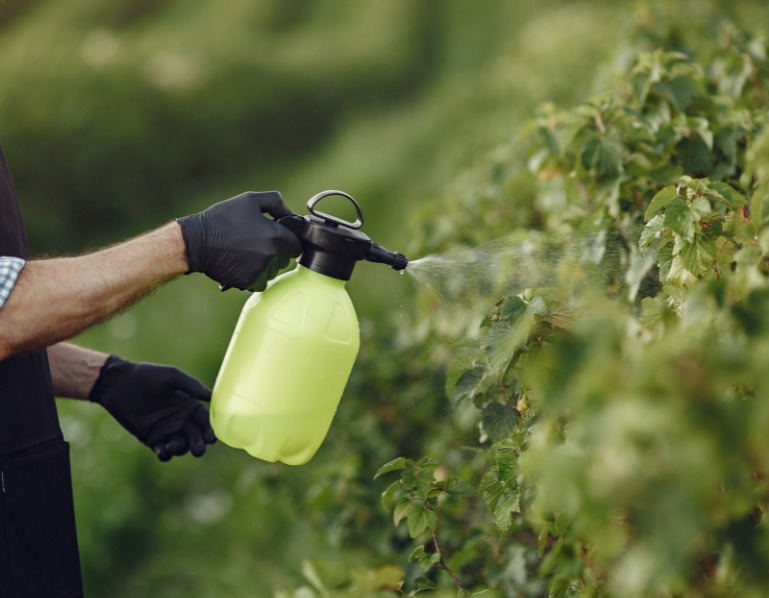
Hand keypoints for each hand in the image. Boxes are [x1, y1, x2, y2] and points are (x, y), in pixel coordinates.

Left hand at [89, 355, 215, 460]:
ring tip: (174, 445)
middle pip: (196, 436)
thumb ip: (191, 385)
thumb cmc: (146, 376)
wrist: (119, 384)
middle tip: (198, 449)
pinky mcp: (151, 438)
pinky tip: (163, 450)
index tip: (212, 437)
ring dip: (181, 449)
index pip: (205, 420)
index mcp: (188, 405)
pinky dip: (165, 454)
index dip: (210, 429)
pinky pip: (162, 451)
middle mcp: (180, 419)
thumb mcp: (171, 376)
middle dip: (199, 444)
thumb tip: (211, 395)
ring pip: (181, 446)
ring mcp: (166, 430)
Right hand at [177, 191, 302, 290]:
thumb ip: (275, 202)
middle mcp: (271, 256)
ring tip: (247, 253)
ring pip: (272, 272)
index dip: (289, 241)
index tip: (279, 238)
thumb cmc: (222, 219)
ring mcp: (259, 271)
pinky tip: (241, 263)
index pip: (297, 246)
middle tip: (258, 243)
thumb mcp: (250, 200)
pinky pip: (259, 281)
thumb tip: (290, 214)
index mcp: (276, 236)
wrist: (197, 241)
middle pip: (285, 260)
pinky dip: (253, 275)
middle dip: (277, 253)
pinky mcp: (248, 282)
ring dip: (266, 265)